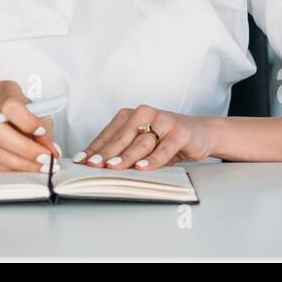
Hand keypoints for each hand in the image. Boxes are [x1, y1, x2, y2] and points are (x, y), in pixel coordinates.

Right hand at [0, 80, 59, 171]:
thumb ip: (44, 126)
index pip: (10, 105)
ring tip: (40, 166)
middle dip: (26, 149)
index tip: (42, 132)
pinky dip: (10, 168)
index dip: (28, 121)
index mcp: (3, 91)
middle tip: (45, 158)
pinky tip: (23, 166)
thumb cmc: (16, 110)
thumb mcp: (34, 109)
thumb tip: (52, 149)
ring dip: (22, 163)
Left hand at [76, 105, 213, 169]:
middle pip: (121, 137)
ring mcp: (162, 121)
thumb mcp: (142, 143)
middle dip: (105, 153)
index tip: (81, 162)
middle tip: (93, 165)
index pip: (107, 134)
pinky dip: (153, 159)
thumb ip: (123, 150)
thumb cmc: (166, 139)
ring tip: (113, 167)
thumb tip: (96, 166)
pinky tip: (143, 167)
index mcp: (130, 115)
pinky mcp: (179, 132)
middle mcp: (144, 114)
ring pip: (140, 143)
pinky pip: (164, 148)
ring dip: (126, 157)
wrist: (200, 133)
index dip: (94, 149)